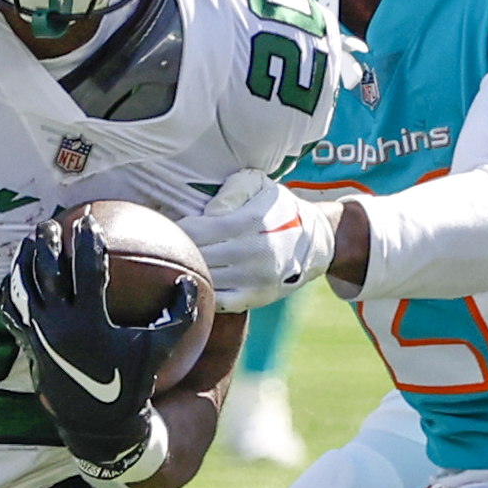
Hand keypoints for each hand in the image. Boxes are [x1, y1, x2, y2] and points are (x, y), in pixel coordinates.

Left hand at [3, 217, 197, 477]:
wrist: (100, 425)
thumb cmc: (134, 383)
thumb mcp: (161, 349)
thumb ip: (179, 314)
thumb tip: (189, 281)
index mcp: (91, 321)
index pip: (87, 270)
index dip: (88, 241)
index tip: (89, 220)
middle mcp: (60, 325)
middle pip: (47, 272)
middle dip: (47, 243)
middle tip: (51, 224)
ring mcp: (39, 336)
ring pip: (23, 289)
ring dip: (24, 262)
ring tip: (28, 243)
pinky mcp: (28, 347)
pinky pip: (13, 313)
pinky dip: (13, 292)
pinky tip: (16, 278)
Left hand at [179, 170, 330, 312]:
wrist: (315, 241)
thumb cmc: (279, 209)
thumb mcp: (261, 185)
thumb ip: (233, 189)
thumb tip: (208, 210)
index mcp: (249, 222)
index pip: (195, 229)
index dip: (178, 228)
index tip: (173, 225)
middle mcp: (252, 252)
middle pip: (197, 255)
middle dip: (180, 248)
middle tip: (173, 243)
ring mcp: (253, 279)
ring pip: (205, 278)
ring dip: (189, 270)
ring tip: (182, 260)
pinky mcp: (255, 297)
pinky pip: (218, 301)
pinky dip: (204, 292)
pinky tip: (199, 280)